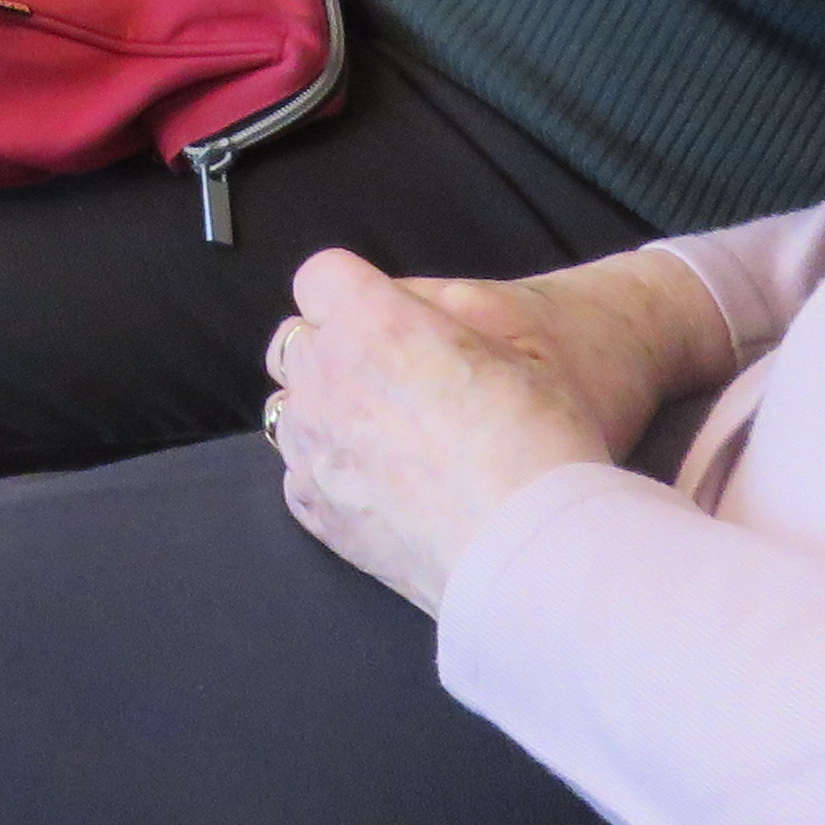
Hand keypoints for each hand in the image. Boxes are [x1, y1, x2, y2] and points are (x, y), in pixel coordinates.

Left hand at [265, 249, 632, 613]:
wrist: (529, 548)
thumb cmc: (535, 439)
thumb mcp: (512, 342)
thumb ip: (441, 312)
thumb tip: (410, 309)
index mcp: (370, 322)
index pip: (321, 277)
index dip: (354, 292)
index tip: (383, 314)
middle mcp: (325, 377)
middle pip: (295, 341)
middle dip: (331, 347)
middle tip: (389, 374)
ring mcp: (312, 446)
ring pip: (289, 406)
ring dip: (324, 409)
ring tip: (386, 435)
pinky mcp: (315, 508)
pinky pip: (297, 471)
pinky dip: (326, 470)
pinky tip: (377, 483)